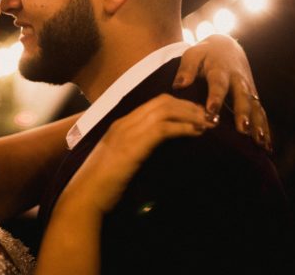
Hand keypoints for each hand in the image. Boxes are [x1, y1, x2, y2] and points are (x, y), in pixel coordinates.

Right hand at [60, 94, 216, 214]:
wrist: (86, 194)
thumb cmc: (101, 184)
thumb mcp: (119, 160)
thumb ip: (135, 149)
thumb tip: (156, 150)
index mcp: (121, 124)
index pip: (154, 103)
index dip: (179, 104)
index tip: (196, 113)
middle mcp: (125, 122)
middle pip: (163, 101)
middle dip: (189, 106)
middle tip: (208, 116)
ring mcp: (129, 131)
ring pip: (166, 110)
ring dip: (190, 115)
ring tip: (207, 124)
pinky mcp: (135, 145)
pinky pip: (164, 128)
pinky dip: (184, 127)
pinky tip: (196, 133)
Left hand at [173, 34, 270, 150]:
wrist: (226, 47)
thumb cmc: (204, 54)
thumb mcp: (193, 55)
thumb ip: (186, 70)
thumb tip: (179, 85)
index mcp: (220, 70)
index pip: (218, 84)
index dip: (215, 97)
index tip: (212, 111)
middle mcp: (238, 80)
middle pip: (242, 97)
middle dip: (243, 113)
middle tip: (242, 130)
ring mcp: (248, 89)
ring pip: (255, 107)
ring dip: (258, 124)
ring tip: (259, 141)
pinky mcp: (253, 97)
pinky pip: (261, 113)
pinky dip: (265, 129)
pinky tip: (266, 146)